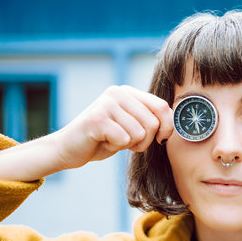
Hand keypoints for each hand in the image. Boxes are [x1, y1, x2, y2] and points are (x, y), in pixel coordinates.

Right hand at [52, 85, 172, 169]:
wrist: (68, 148)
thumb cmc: (103, 139)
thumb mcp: (130, 126)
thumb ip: (148, 119)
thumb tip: (173, 126)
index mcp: (128, 92)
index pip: (162, 106)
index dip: (168, 127)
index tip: (161, 139)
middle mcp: (118, 92)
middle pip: (153, 123)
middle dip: (144, 141)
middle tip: (125, 141)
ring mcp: (106, 103)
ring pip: (139, 134)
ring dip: (128, 145)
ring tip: (111, 139)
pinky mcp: (97, 118)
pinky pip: (123, 139)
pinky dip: (115, 147)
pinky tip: (102, 141)